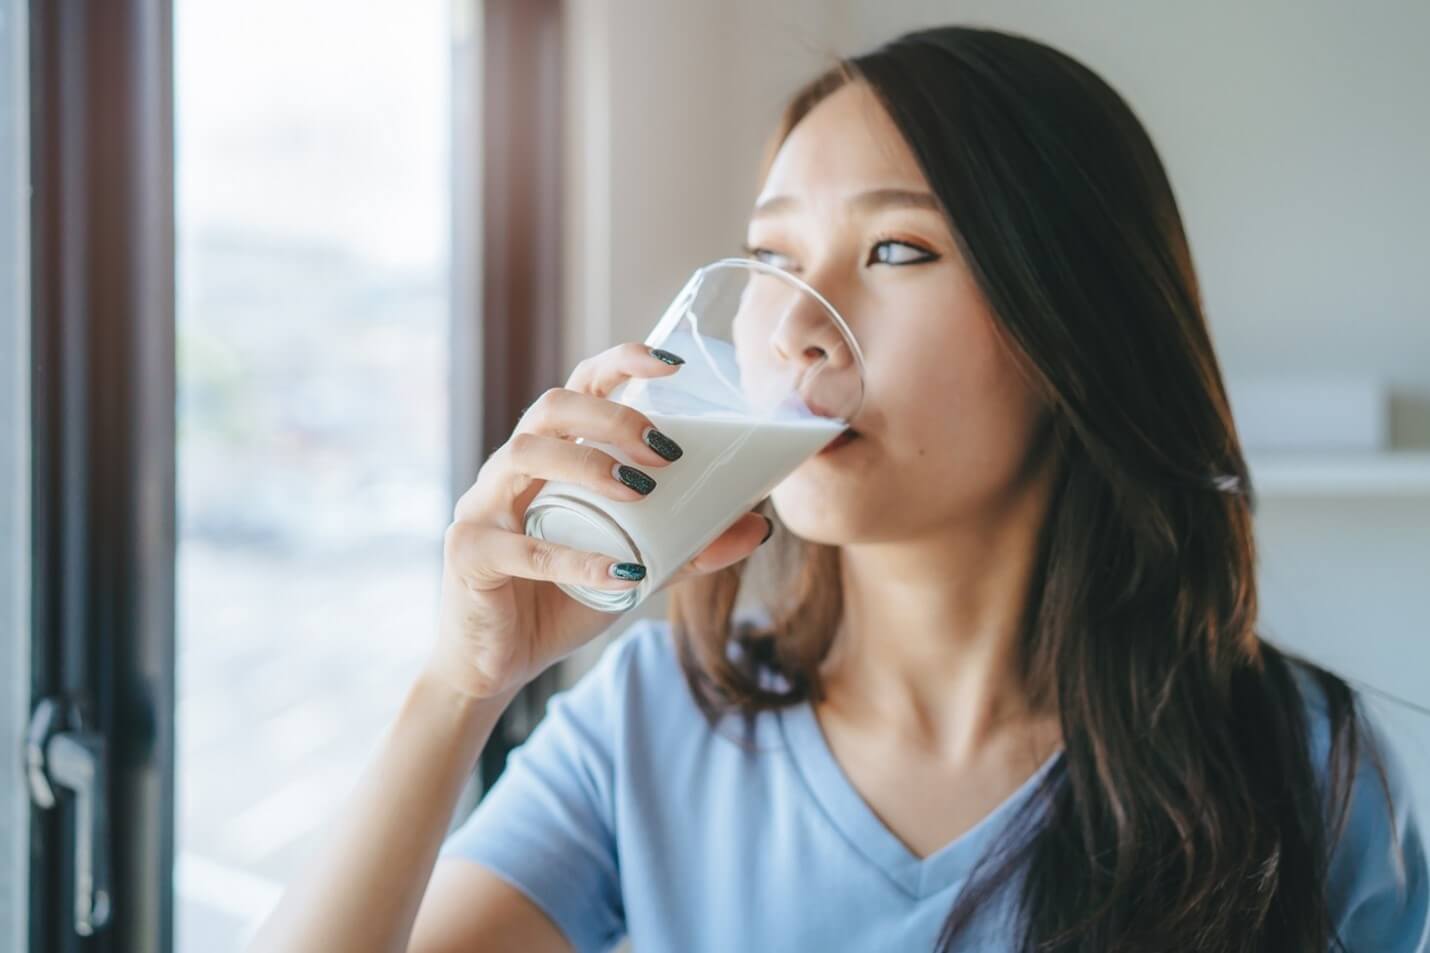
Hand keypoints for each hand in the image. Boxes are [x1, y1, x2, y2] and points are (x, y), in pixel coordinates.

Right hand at [427, 343, 771, 699]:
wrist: (500, 665)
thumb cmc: (562, 600)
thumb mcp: (638, 569)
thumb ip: (689, 547)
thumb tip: (757, 525)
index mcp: (550, 457)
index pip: (579, 386)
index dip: (620, 363)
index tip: (672, 364)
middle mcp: (510, 469)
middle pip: (551, 408)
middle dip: (612, 417)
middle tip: (665, 452)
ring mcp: (482, 506)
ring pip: (524, 455)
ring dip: (587, 464)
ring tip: (641, 492)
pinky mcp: (469, 553)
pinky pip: (521, 548)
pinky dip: (576, 559)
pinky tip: (622, 573)